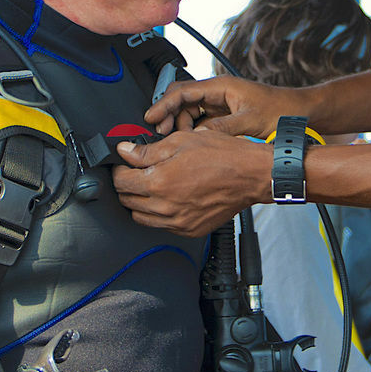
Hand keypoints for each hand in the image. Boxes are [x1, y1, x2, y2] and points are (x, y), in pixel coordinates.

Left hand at [113, 127, 270, 236]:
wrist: (251, 176)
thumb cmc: (222, 155)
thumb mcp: (181, 141)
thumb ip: (148, 151)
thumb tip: (125, 152)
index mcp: (159, 182)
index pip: (121, 181)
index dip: (119, 169)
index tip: (124, 164)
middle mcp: (165, 206)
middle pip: (127, 201)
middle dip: (127, 185)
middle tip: (137, 173)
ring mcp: (177, 222)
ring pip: (141, 217)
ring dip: (139, 202)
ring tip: (152, 186)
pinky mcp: (189, 230)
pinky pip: (161, 226)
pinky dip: (158, 214)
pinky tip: (168, 199)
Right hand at [147, 75, 305, 137]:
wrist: (300, 113)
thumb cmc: (281, 110)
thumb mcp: (250, 122)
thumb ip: (223, 128)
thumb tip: (198, 138)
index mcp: (221, 87)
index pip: (182, 91)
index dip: (163, 104)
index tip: (151, 117)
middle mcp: (217, 93)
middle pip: (180, 101)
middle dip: (168, 117)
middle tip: (161, 135)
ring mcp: (219, 105)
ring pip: (188, 113)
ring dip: (179, 127)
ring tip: (176, 143)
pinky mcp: (223, 117)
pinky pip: (199, 123)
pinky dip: (191, 133)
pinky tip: (190, 145)